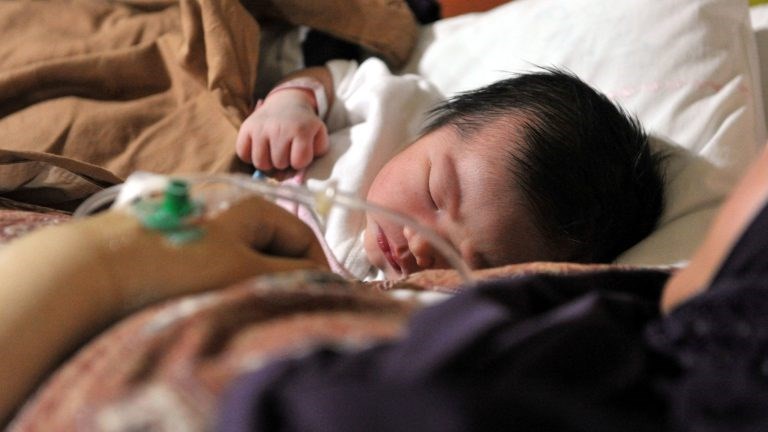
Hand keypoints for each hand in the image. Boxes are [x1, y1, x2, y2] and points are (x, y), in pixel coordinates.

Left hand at [0, 196, 327, 421]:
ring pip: (250, 262)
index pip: (304, 237)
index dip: (319, 268)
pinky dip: (232, 287)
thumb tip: (325, 279)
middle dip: (288, 278)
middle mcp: (233, 215)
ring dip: (259, 285)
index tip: (324, 297)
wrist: (102, 265)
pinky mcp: (185, 251)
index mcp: (254, 209)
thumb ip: (292, 274)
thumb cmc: (180, 262)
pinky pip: (223, 270)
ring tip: (253, 310)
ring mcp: (208, 233)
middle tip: (288, 308)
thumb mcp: (245, 269)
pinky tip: (222, 305)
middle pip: (277, 249)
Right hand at [236, 89, 329, 170]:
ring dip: (268, 162)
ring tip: (274, 151)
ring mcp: (260, 127)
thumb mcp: (318, 137)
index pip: (299, 162)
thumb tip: (297, 178)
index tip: (301, 151)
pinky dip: (251, 156)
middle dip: (285, 162)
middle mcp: (279, 127)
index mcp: (301, 129)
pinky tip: (260, 147)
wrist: (286, 102)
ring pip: (261, 163)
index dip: (301, 161)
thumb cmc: (303, 126)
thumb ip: (315, 157)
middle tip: (287, 150)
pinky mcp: (246, 127)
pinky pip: (243, 154)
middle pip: (279, 164)